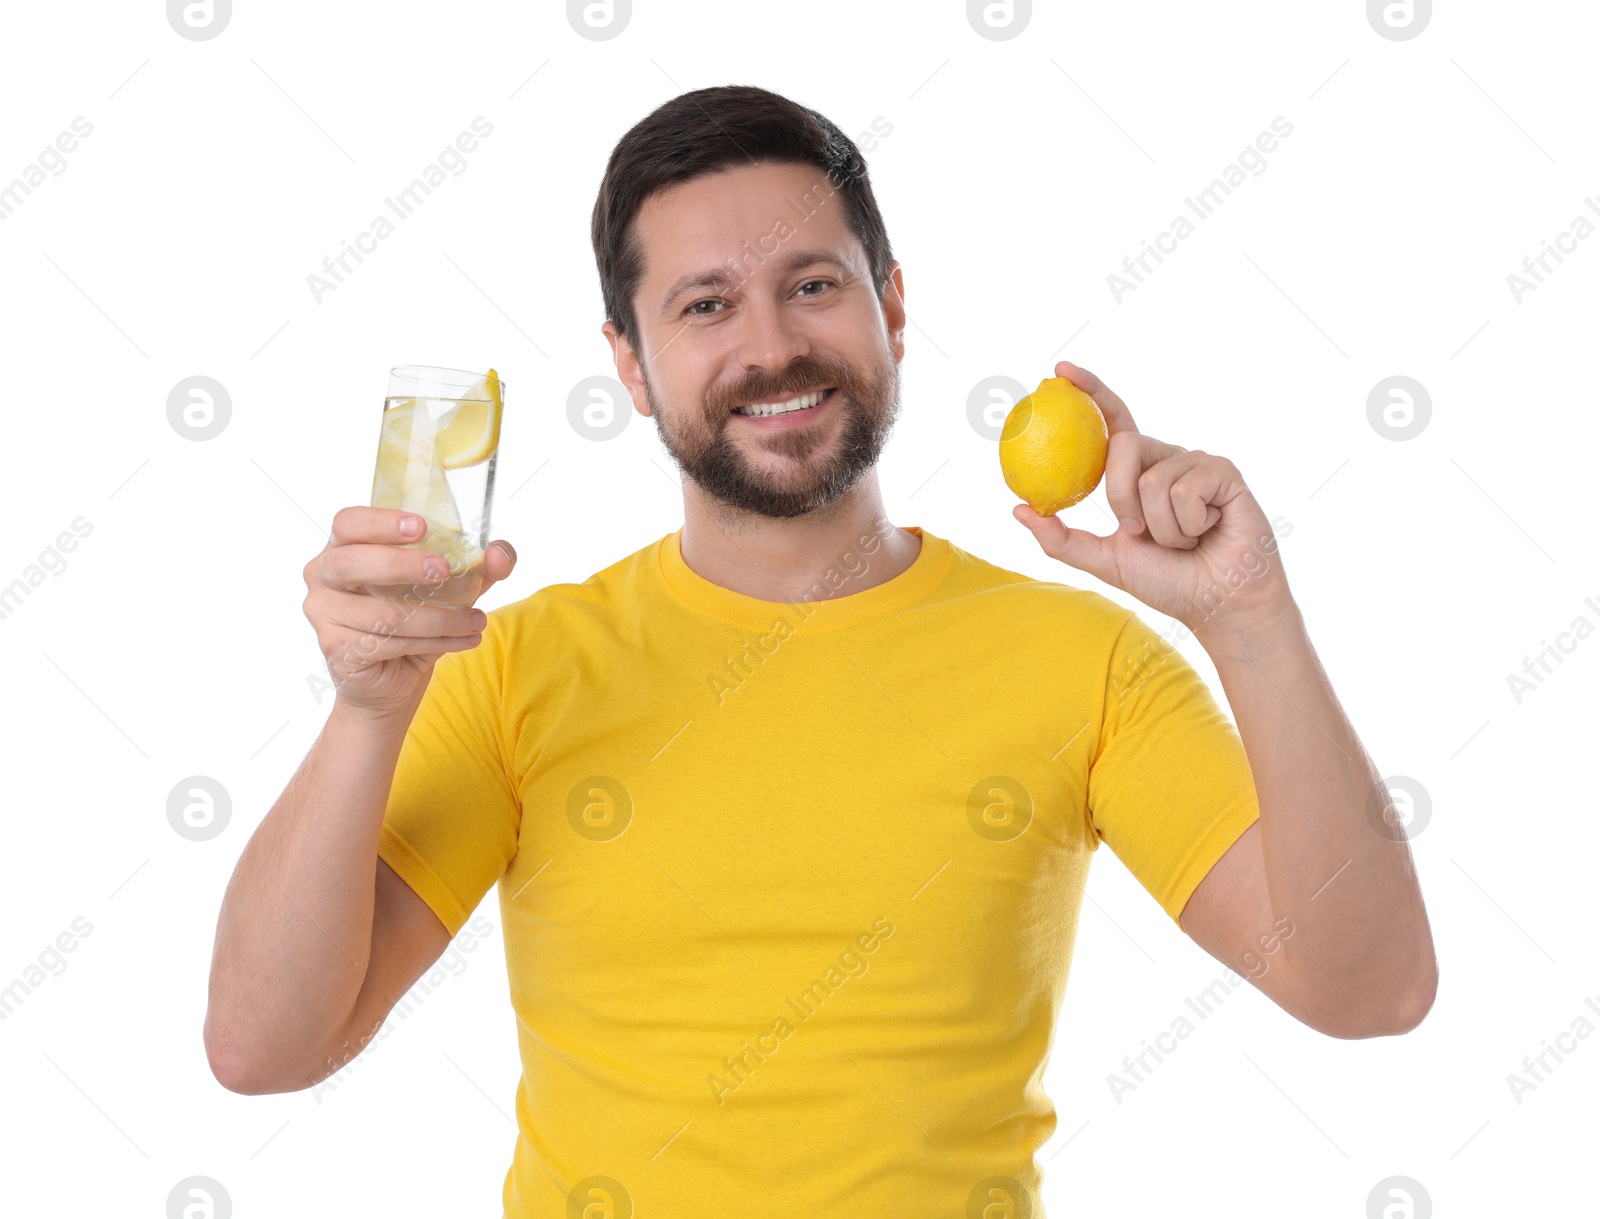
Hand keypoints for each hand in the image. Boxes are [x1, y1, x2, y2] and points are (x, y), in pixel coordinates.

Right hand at [302, 507, 517, 719]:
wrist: (390, 682)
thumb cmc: (414, 620)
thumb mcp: (452, 588)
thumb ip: (478, 567)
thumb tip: (501, 554)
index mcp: (344, 546)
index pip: (348, 523)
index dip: (381, 522)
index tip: (421, 526)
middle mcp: (323, 575)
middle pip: (350, 563)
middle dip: (400, 565)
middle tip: (444, 570)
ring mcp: (323, 613)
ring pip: (382, 612)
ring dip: (439, 617)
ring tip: (476, 620)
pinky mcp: (335, 647)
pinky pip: (389, 642)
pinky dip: (435, 642)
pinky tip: (464, 640)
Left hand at [1012, 361, 1292, 642]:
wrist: (1218, 602)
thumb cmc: (1168, 581)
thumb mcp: (1104, 560)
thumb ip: (1061, 537)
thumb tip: (1018, 509)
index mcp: (1139, 470)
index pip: (1111, 420)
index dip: (1089, 390)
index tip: (1058, 371)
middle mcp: (1167, 458)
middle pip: (1124, 446)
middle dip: (1122, 499)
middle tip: (1138, 532)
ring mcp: (1197, 462)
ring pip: (1154, 480)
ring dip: (1161, 528)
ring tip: (1184, 541)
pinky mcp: (1224, 472)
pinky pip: (1186, 490)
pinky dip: (1188, 525)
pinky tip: (1208, 532)